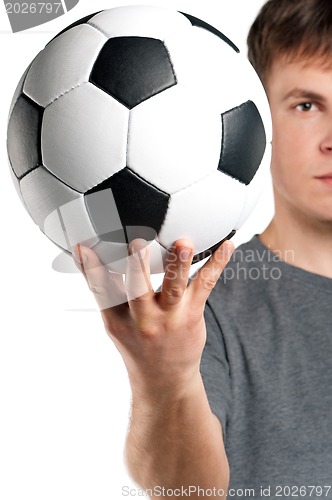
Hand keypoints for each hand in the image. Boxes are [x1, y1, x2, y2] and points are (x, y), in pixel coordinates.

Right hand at [73, 238, 233, 397]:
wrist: (165, 380)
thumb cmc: (137, 344)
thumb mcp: (113, 321)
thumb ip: (104, 288)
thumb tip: (85, 253)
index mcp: (118, 319)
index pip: (102, 292)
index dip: (91, 270)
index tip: (85, 248)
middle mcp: (143, 319)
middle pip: (138, 291)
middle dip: (137, 268)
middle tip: (137, 245)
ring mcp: (170, 317)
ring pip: (175, 288)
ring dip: (179, 264)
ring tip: (183, 244)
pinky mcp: (192, 314)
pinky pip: (205, 285)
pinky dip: (217, 264)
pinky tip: (226, 246)